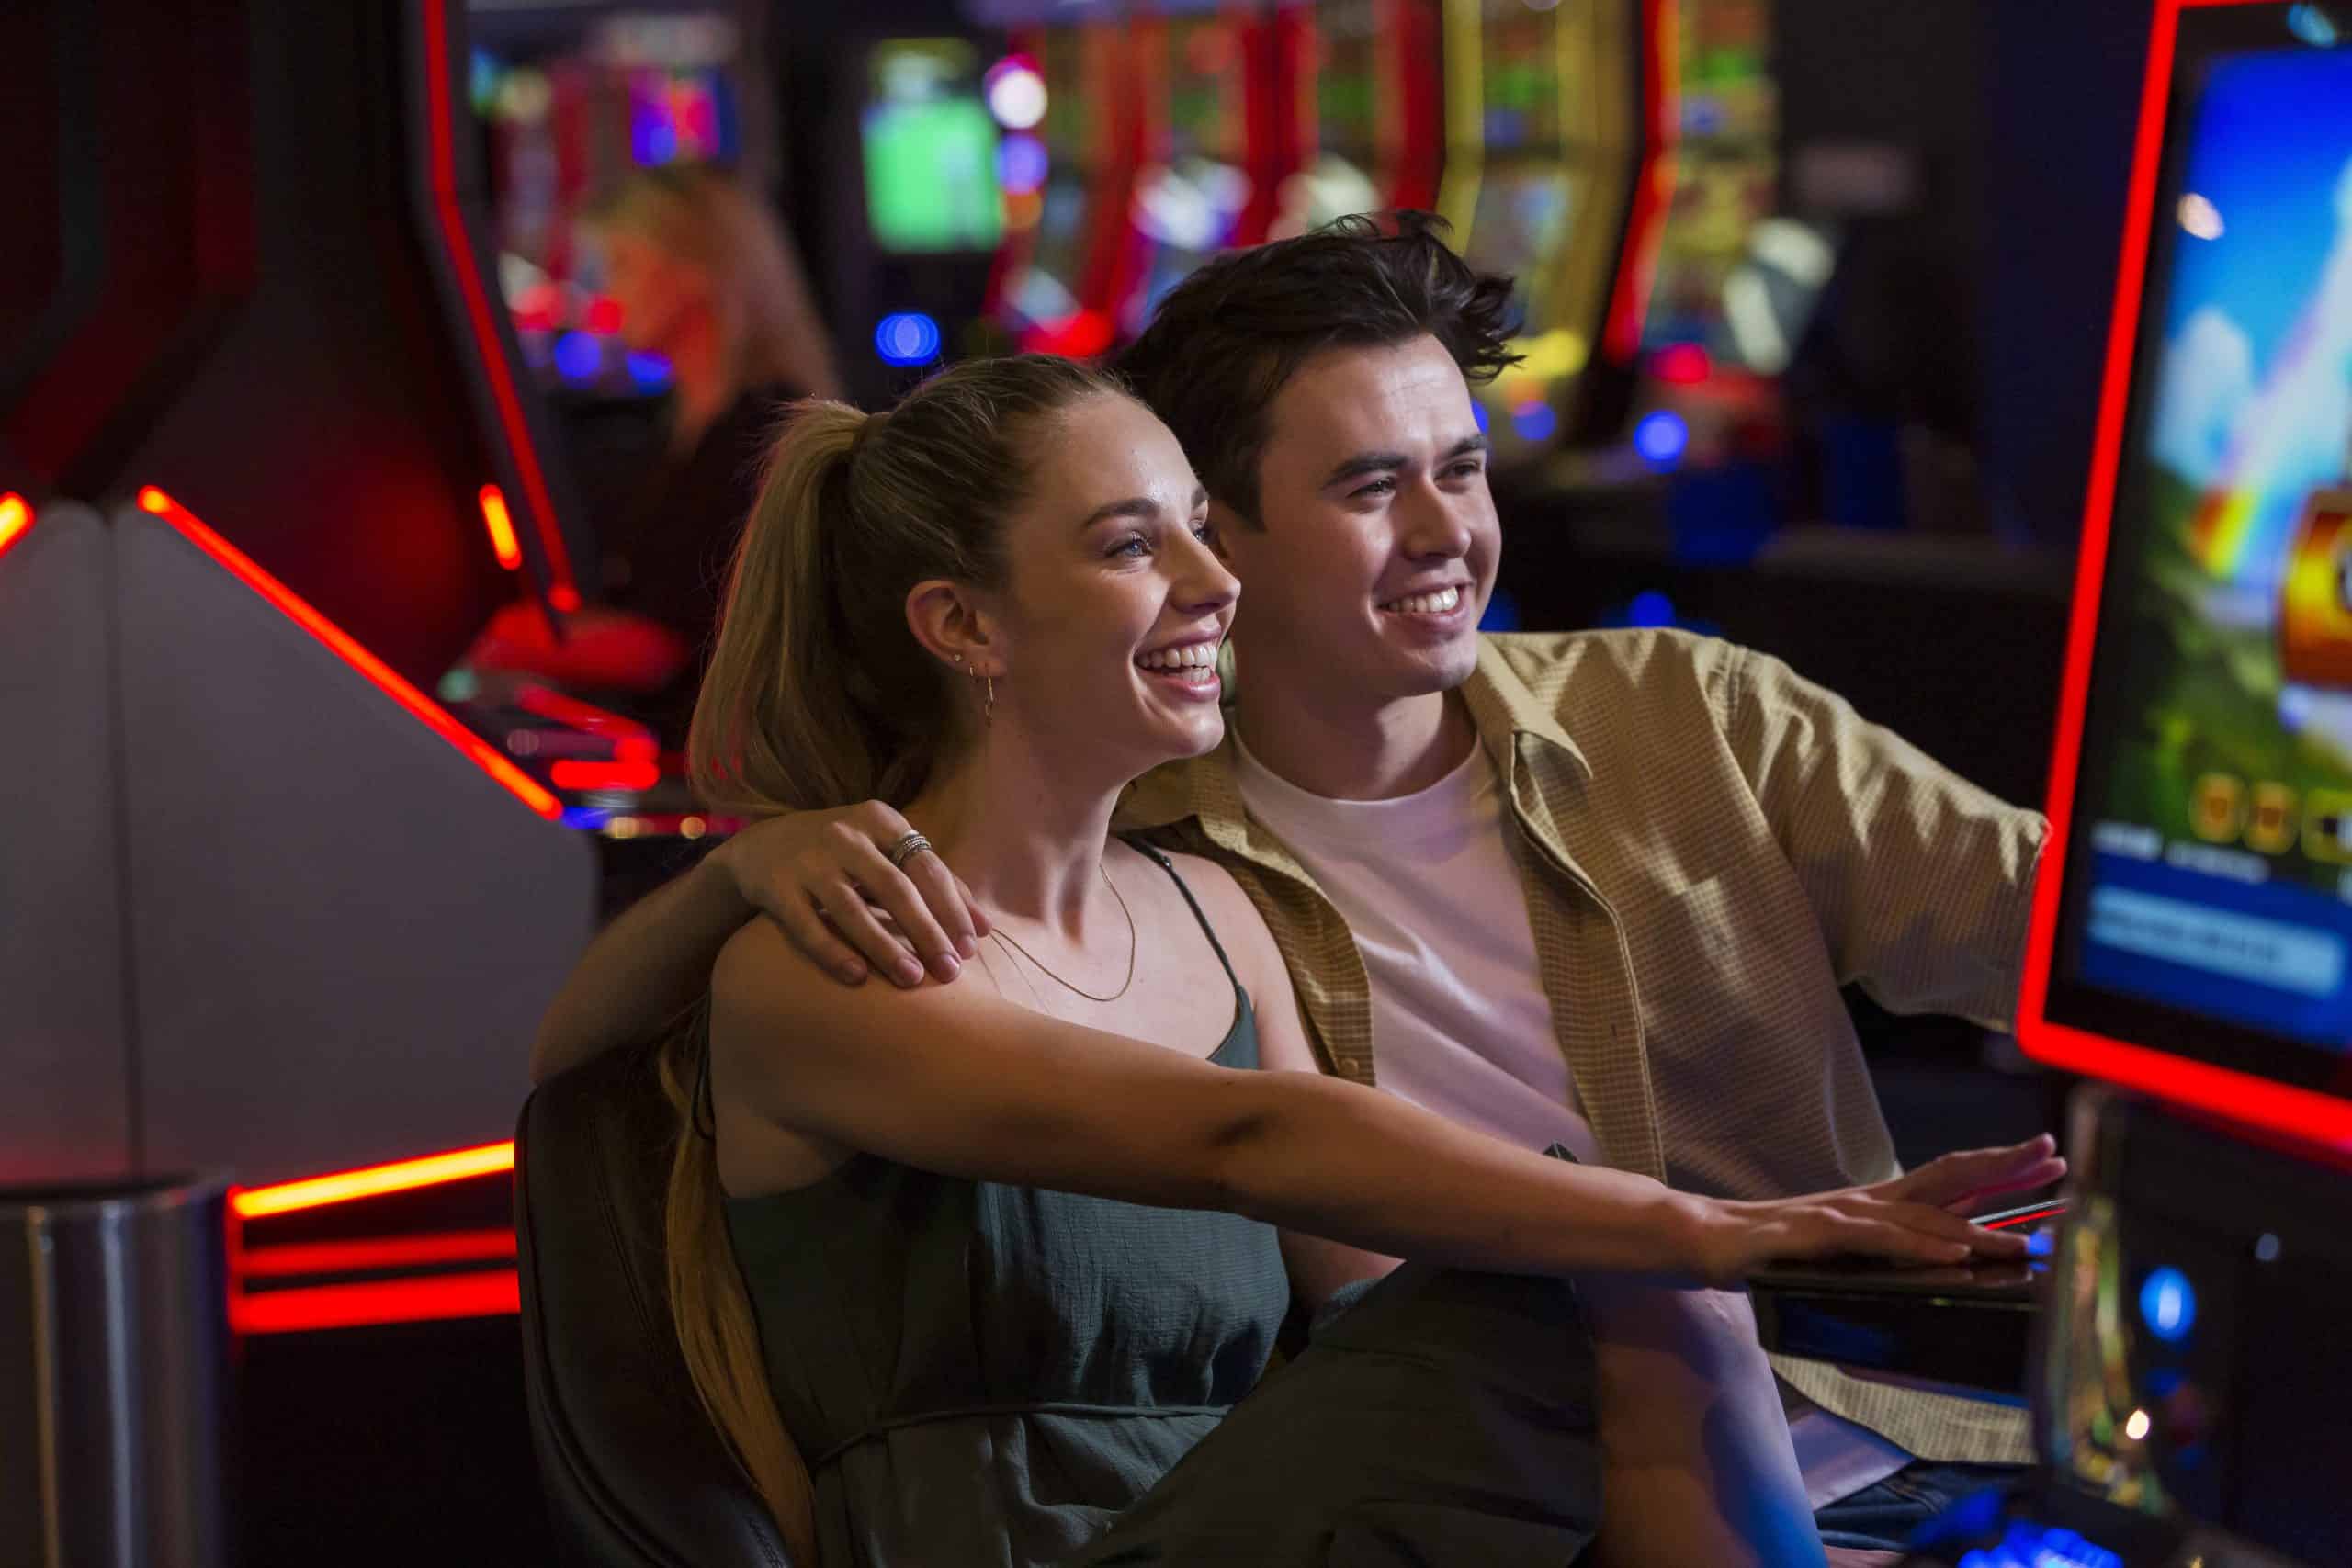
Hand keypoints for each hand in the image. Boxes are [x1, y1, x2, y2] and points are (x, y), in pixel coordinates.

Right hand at [710, 802, 988, 987]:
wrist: (761, 846)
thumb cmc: (844, 854)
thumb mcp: (886, 851)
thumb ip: (935, 882)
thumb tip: (984, 928)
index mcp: (879, 819)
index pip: (926, 865)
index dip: (951, 907)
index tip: (970, 947)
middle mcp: (844, 835)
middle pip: (895, 887)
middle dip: (928, 932)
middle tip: (950, 971)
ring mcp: (808, 861)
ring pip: (853, 909)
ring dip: (886, 947)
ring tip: (912, 980)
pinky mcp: (777, 888)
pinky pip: (808, 926)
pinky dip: (833, 953)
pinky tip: (858, 978)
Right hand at [1688, 1135, 2063, 1284]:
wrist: (1701, 1234)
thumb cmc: (1767, 1246)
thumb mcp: (1835, 1248)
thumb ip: (1877, 1250)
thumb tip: (1926, 1261)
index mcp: (1876, 1203)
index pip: (1949, 1177)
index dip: (1999, 1166)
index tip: (2048, 1157)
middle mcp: (1867, 1200)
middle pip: (1947, 1177)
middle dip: (2004, 1168)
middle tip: (2057, 1157)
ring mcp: (1843, 1214)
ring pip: (1923, 1217)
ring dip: (1977, 1228)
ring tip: (2022, 1241)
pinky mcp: (1816, 1234)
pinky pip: (1879, 1241)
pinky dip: (1920, 1248)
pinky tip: (1951, 1255)